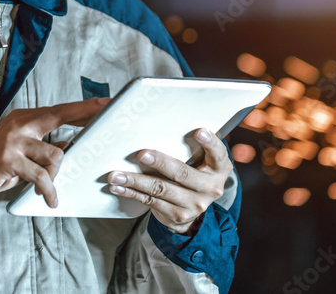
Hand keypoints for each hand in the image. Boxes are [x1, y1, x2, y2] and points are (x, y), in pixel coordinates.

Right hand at [0, 98, 108, 209]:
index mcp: (23, 119)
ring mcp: (13, 140)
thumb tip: (68, 144)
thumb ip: (42, 146)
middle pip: (60, 115)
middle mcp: (19, 124)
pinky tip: (50, 199)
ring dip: (55, 176)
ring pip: (54, 154)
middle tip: (105, 116)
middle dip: (85, 116)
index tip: (104, 103)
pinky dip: (48, 189)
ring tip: (48, 188)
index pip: (59, 110)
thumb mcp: (21, 154)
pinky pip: (40, 175)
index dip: (82, 107)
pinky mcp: (8, 159)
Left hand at [106, 128, 231, 233]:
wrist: (194, 209)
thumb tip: (161, 121)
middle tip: (142, 154)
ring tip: (116, 174)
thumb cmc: (195, 172)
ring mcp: (193, 204)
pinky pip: (149, 201)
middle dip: (160, 163)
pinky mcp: (176, 214)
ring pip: (160, 189)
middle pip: (182, 174)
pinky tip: (118, 187)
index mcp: (219, 169)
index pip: (218, 154)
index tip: (199, 131)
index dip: (210, 143)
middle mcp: (210, 188)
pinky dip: (131, 192)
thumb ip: (192, 146)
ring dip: (135, 180)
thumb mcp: (203, 160)